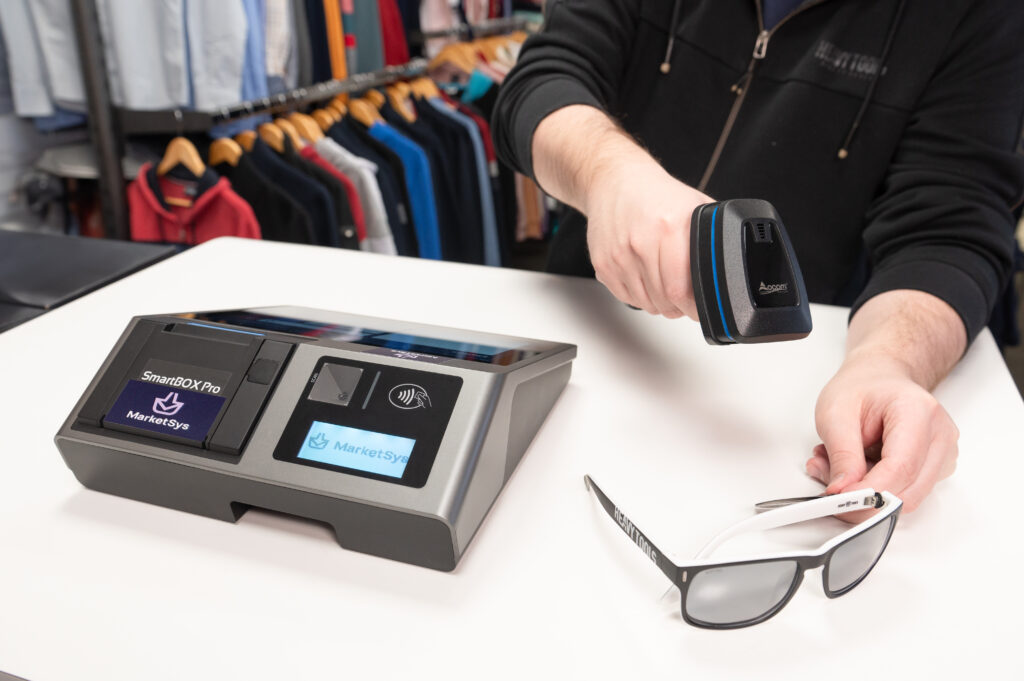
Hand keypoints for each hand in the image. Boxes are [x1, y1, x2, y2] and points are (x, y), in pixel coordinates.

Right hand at [583, 160, 710, 318]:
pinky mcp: (603, 264)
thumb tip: (731, 265)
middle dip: (679, 307)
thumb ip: (712, 237)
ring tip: (666, 287)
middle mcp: (641, 243)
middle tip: (685, 300)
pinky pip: (626, 297)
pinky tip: (647, 280)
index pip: (681, 290)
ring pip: (645, 302)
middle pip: (663, 300)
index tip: (700, 307)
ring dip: (659, 303)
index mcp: (669, 229)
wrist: (615, 181)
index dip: (694, 306)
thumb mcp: (695, 207)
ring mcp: (619, 256)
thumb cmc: (656, 195)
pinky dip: (639, 296)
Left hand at [808, 354, 958, 519]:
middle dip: (864, 497)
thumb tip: (842, 491)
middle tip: (829, 482)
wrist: (879, 377)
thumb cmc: (861, 388)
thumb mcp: (835, 413)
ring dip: (867, 492)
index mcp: (918, 412)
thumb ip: (841, 455)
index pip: (900, 468)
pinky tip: (857, 467)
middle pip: (908, 490)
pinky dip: (875, 488)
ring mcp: (943, 454)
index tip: (838, 499)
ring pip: (906, 497)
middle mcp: (940, 436)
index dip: (868, 491)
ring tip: (840, 465)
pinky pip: (905, 492)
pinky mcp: (935, 468)